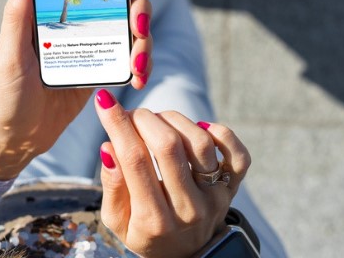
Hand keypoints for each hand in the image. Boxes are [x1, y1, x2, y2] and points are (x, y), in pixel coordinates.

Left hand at [0, 0, 155, 179]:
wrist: (16, 137)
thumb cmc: (5, 93)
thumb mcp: (9, 54)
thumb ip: (17, 14)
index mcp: (52, 10)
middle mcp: (76, 22)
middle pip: (123, 1)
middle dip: (141, 10)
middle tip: (140, 30)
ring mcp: (92, 45)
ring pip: (132, 30)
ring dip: (145, 43)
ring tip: (139, 67)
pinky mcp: (101, 69)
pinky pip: (130, 59)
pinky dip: (141, 66)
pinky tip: (139, 78)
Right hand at [94, 89, 251, 257]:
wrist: (185, 256)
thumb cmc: (145, 232)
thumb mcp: (117, 221)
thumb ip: (111, 186)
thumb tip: (108, 147)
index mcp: (153, 220)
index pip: (135, 160)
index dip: (118, 125)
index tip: (105, 101)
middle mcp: (188, 209)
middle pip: (168, 146)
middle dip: (144, 119)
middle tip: (132, 115)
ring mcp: (214, 197)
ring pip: (200, 143)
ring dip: (174, 120)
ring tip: (158, 121)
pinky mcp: (232, 188)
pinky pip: (238, 154)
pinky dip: (220, 132)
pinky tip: (198, 127)